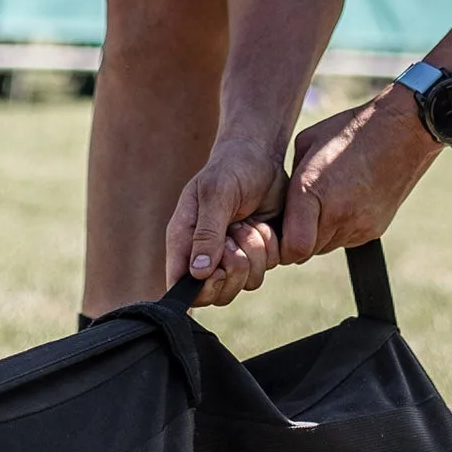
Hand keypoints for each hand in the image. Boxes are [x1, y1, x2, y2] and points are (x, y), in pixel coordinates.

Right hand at [164, 140, 287, 307]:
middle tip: (237, 234)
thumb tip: (198, 274)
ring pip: (246, 283)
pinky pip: (267, 269)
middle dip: (235, 268)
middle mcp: (206, 255)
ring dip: (255, 253)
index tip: (218, 266)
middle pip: (217, 294)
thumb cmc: (230, 169)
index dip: (201, 288)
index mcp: (184, 242)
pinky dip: (270, 248)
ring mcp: (233, 257)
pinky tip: (263, 224)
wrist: (261, 157)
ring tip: (249, 223)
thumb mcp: (215, 194)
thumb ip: (206, 233)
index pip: (181, 287)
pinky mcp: (257, 255)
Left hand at [280, 88, 439, 262]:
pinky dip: (340, 229)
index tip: (278, 231)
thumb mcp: (306, 144)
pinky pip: (346, 240)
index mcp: (311, 190)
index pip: (293, 248)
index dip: (282, 246)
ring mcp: (358, 225)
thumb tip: (282, 204)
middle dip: (297, 237)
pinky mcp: (375, 230)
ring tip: (325, 202)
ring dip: (319, 233)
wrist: (403, 131)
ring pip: (325, 247)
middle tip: (298, 213)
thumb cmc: (349, 131)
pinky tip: (345, 202)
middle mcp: (336, 214)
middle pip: (306, 251)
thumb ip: (290, 180)